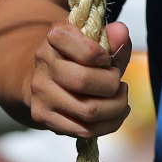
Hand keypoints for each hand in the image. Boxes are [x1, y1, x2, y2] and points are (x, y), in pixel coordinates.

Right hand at [26, 19, 132, 138]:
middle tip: (118, 81)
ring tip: (121, 98)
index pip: (79, 46)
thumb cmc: (79, 57)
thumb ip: (113, 37)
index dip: (99, 54)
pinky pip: (84, 129)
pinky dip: (109, 124)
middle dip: (111, 84)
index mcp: (56, 36)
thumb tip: (121, 32)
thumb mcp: (98, 41)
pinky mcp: (43, 116)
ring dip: (115, 107)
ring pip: (87, 110)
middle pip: (83, 81)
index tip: (107, 58)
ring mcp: (40, 92)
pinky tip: (115, 113)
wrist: (48, 76)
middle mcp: (43, 63)